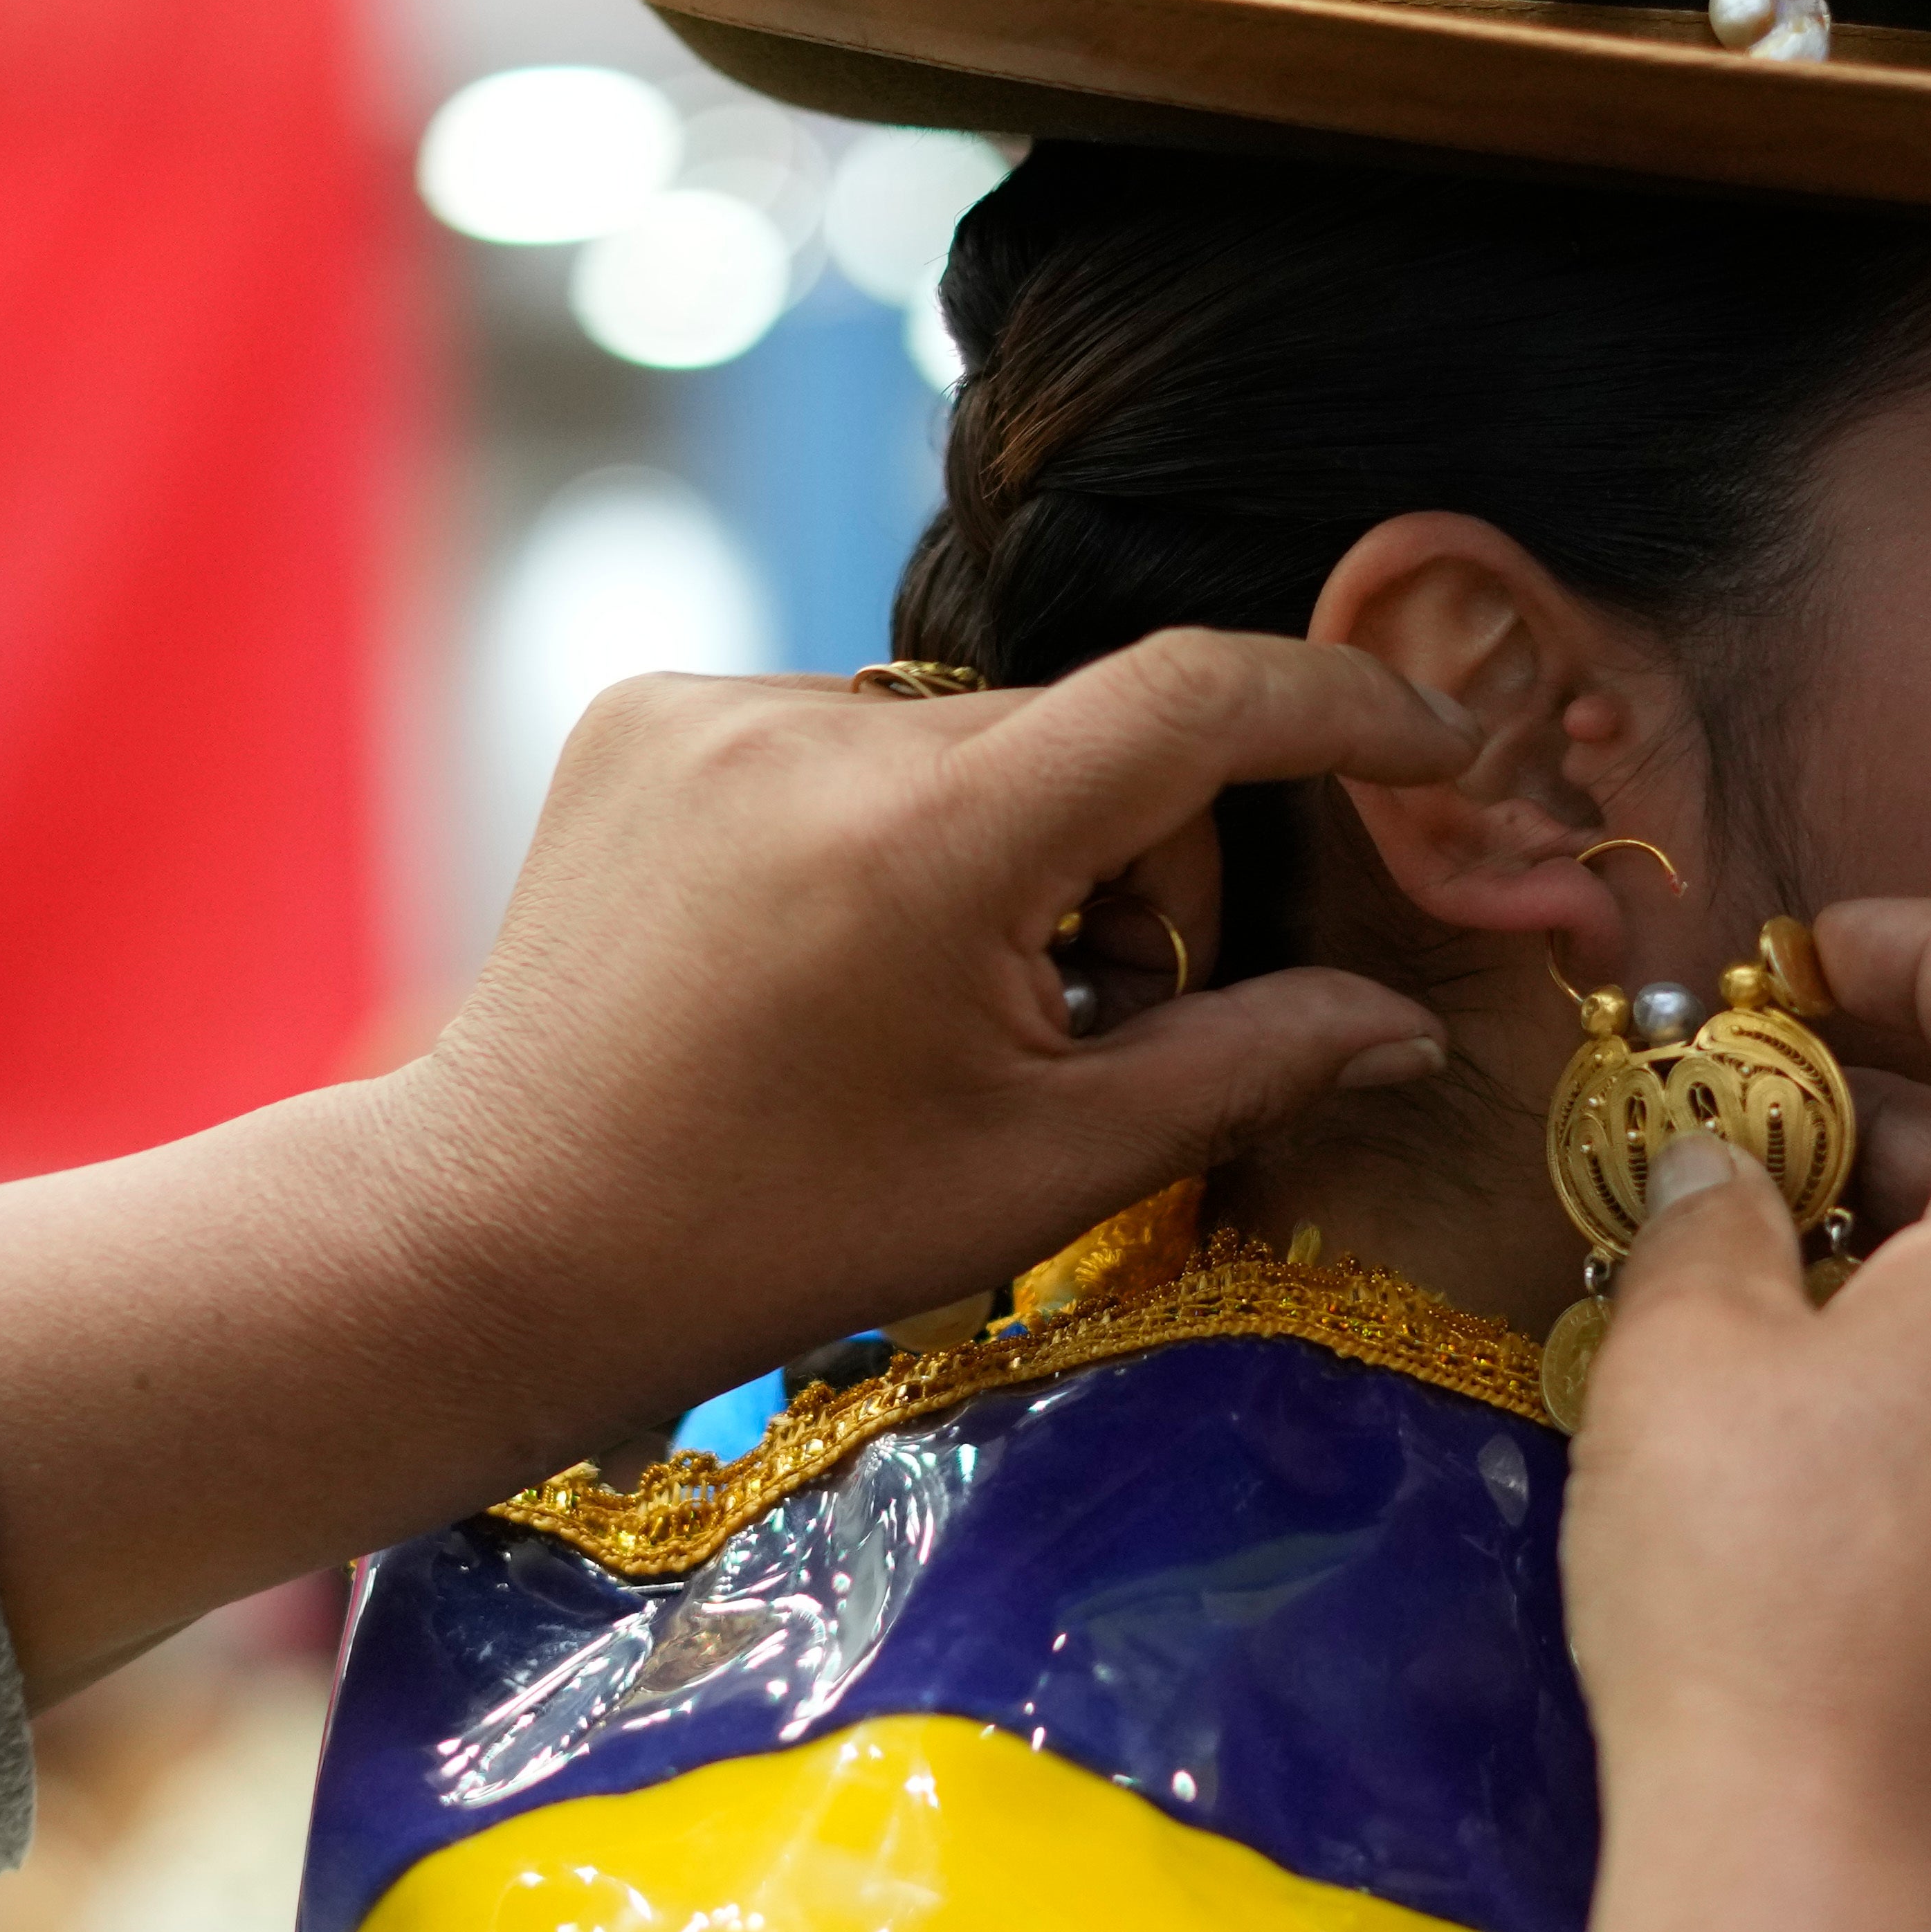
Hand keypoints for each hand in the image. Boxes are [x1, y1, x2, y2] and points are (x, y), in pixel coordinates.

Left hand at [0, 631, 1474, 1694]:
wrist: (500, 1237)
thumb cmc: (776, 1231)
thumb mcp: (1041, 1169)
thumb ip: (1240, 1063)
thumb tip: (1399, 1018)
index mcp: (934, 837)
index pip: (1196, 695)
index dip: (1340, 706)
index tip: (1431, 746)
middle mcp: (821, 728)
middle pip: (1082, 734)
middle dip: (1136, 853)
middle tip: (1099, 1007)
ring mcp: (717, 705)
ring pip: (965, 732)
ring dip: (1010, 835)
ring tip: (944, 997)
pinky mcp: (647, 713)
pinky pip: (844, 730)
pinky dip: (887, 819)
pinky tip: (830, 950)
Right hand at [1528, 900, 1930, 1931]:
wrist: (1824, 1882)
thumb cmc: (1748, 1593)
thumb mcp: (1684, 1358)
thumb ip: (1711, 1218)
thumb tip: (1725, 1166)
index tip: (1815, 954)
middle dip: (1908, 1091)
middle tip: (1753, 1094)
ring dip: (1919, 1222)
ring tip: (1759, 1238)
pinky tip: (1806, 1388)